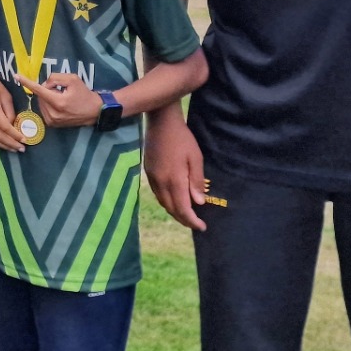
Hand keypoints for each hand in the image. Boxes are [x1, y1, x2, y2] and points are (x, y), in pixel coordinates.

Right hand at [0, 65, 23, 151]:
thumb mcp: (6, 95)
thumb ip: (10, 112)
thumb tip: (13, 127)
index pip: (5, 127)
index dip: (15, 135)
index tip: (25, 140)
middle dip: (10, 144)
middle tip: (21, 148)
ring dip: (2, 146)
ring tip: (12, 149)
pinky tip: (1, 144)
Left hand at [15, 73, 102, 129]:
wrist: (94, 112)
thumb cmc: (84, 94)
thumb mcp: (72, 79)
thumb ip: (55, 78)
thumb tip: (44, 84)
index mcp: (58, 102)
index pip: (39, 90)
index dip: (27, 82)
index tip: (16, 76)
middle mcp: (53, 113)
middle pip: (41, 95)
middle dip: (47, 90)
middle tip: (61, 90)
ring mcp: (52, 120)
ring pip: (41, 102)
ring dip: (48, 97)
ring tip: (62, 99)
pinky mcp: (52, 124)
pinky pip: (44, 109)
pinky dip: (49, 104)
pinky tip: (60, 105)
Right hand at [143, 114, 206, 229]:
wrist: (161, 123)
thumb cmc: (182, 139)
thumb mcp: (196, 158)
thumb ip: (196, 181)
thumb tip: (199, 202)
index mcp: (174, 180)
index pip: (183, 209)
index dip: (192, 221)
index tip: (202, 227)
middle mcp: (160, 183)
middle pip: (171, 209)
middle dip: (183, 219)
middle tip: (195, 223)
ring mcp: (152, 178)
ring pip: (163, 202)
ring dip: (174, 211)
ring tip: (186, 213)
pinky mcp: (148, 172)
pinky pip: (157, 194)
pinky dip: (166, 201)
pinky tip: (174, 198)